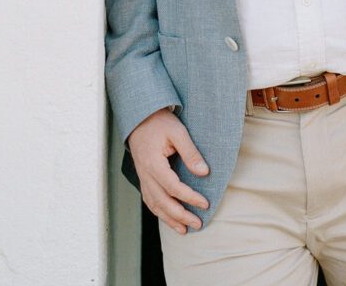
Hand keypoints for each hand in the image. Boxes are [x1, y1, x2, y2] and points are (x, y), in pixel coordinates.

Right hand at [127, 108, 209, 233]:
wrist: (140, 117)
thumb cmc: (160, 122)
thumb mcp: (178, 132)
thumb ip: (191, 153)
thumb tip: (204, 172)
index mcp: (153, 164)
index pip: (173, 187)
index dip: (190, 198)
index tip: (205, 203)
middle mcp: (145, 174)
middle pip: (163, 202)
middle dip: (181, 216)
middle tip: (198, 223)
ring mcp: (142, 177)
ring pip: (154, 204)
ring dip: (169, 219)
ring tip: (185, 230)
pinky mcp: (143, 177)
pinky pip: (149, 199)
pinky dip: (159, 211)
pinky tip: (168, 217)